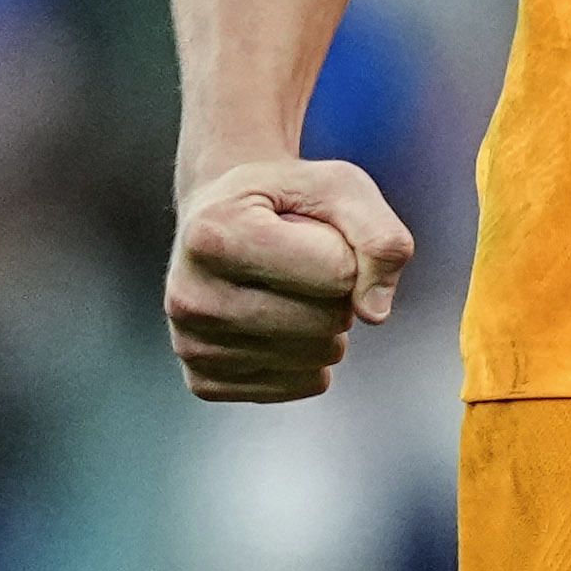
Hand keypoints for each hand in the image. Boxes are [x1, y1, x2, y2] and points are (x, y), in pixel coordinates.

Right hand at [166, 156, 414, 401]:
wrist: (217, 219)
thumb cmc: (280, 200)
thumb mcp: (338, 187)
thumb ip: (378, 236)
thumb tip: (375, 313)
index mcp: (215, 234)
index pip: (338, 271)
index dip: (348, 252)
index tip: (314, 234)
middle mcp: (191, 295)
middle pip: (328, 321)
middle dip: (339, 292)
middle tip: (304, 265)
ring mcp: (192, 345)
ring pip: (319, 357)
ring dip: (326, 325)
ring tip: (289, 290)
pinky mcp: (205, 381)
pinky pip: (305, 384)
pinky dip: (310, 357)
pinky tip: (278, 322)